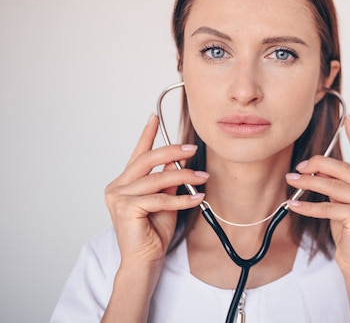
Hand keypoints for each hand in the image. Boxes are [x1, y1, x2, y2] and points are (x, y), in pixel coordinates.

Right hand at [104, 114, 208, 267]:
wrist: (145, 261)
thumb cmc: (153, 233)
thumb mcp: (165, 201)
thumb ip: (167, 181)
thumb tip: (177, 161)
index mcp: (124, 183)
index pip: (138, 154)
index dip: (147, 134)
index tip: (154, 117)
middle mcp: (117, 187)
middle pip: (147, 160)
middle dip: (173, 151)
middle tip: (193, 149)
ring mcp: (119, 197)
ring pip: (157, 179)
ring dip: (184, 176)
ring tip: (202, 177)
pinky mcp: (126, 209)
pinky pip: (160, 198)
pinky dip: (182, 199)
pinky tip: (197, 198)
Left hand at [285, 115, 349, 276]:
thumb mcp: (344, 204)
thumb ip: (336, 185)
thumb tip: (315, 167)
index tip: (349, 120)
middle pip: (343, 169)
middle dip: (317, 165)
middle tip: (299, 167)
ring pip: (334, 187)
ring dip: (308, 183)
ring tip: (291, 181)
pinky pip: (329, 207)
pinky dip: (309, 206)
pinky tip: (295, 204)